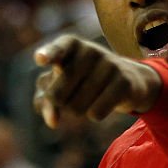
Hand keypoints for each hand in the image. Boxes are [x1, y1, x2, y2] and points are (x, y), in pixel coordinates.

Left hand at [33, 35, 161, 128]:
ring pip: (76, 109)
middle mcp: (89, 50)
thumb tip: (53, 122)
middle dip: (61, 104)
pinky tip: (104, 102)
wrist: (127, 80)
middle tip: (75, 93)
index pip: (56, 50)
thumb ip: (47, 102)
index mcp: (69, 45)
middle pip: (56, 97)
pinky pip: (95, 113)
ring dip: (80, 110)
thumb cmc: (82, 80)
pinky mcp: (124, 81)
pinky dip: (95, 114)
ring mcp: (108, 63)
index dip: (48, 55)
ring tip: (92, 95)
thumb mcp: (60, 86)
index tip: (40, 59)